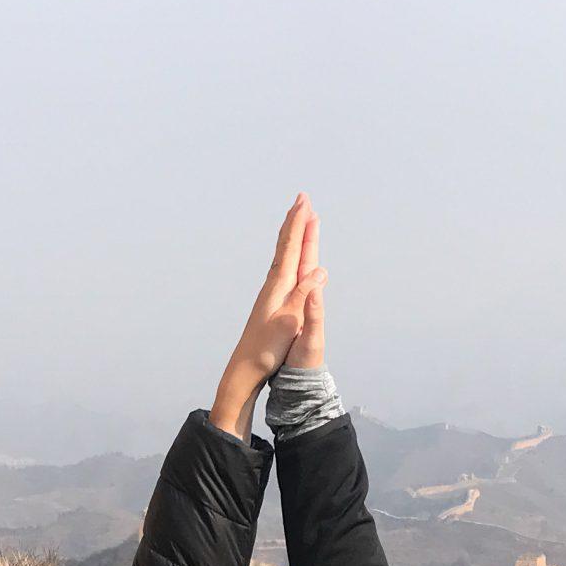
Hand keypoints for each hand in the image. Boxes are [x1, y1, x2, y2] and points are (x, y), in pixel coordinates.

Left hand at [210, 195, 326, 434]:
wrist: (246, 367)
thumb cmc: (267, 349)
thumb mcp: (289, 322)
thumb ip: (304, 295)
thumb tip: (320, 270)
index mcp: (279, 286)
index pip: (291, 247)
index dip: (299, 224)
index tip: (305, 203)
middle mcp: (274, 284)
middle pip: (286, 246)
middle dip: (296, 222)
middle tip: (302, 198)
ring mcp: (272, 292)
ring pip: (285, 255)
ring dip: (293, 235)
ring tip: (299, 218)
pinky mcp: (273, 301)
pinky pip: (284, 269)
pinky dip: (290, 256)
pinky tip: (291, 256)